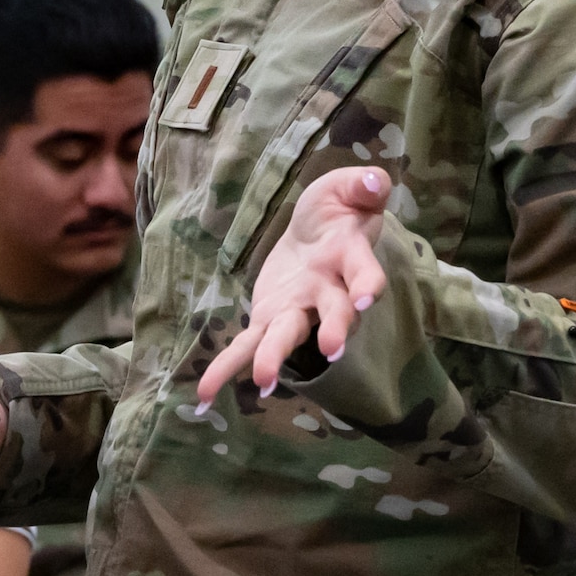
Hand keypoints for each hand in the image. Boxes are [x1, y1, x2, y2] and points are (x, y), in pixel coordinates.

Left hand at [196, 166, 390, 407]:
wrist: (317, 229)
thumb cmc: (338, 208)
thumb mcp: (348, 187)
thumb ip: (363, 186)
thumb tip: (372, 181)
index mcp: (350, 257)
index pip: (363, 272)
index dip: (367, 284)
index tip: (367, 297)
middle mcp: (330, 291)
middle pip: (334, 312)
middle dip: (334, 329)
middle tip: (332, 348)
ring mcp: (299, 309)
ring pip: (289, 335)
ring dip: (277, 357)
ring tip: (262, 381)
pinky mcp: (269, 317)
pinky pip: (248, 344)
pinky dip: (225, 368)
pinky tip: (202, 394)